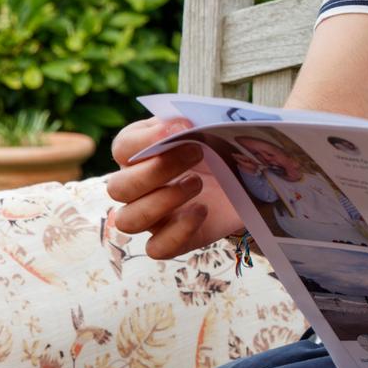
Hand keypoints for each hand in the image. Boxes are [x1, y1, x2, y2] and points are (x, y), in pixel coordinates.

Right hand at [103, 118, 241, 259]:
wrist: (249, 179)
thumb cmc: (219, 147)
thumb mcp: (210, 128)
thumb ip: (195, 119)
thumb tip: (182, 122)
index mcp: (139, 154)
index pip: (122, 148)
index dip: (147, 139)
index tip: (184, 127)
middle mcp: (136, 187)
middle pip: (118, 188)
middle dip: (157, 171)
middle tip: (197, 152)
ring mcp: (151, 216)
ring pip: (128, 221)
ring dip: (162, 202)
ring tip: (198, 183)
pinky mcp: (172, 239)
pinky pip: (156, 248)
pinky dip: (177, 233)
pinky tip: (202, 211)